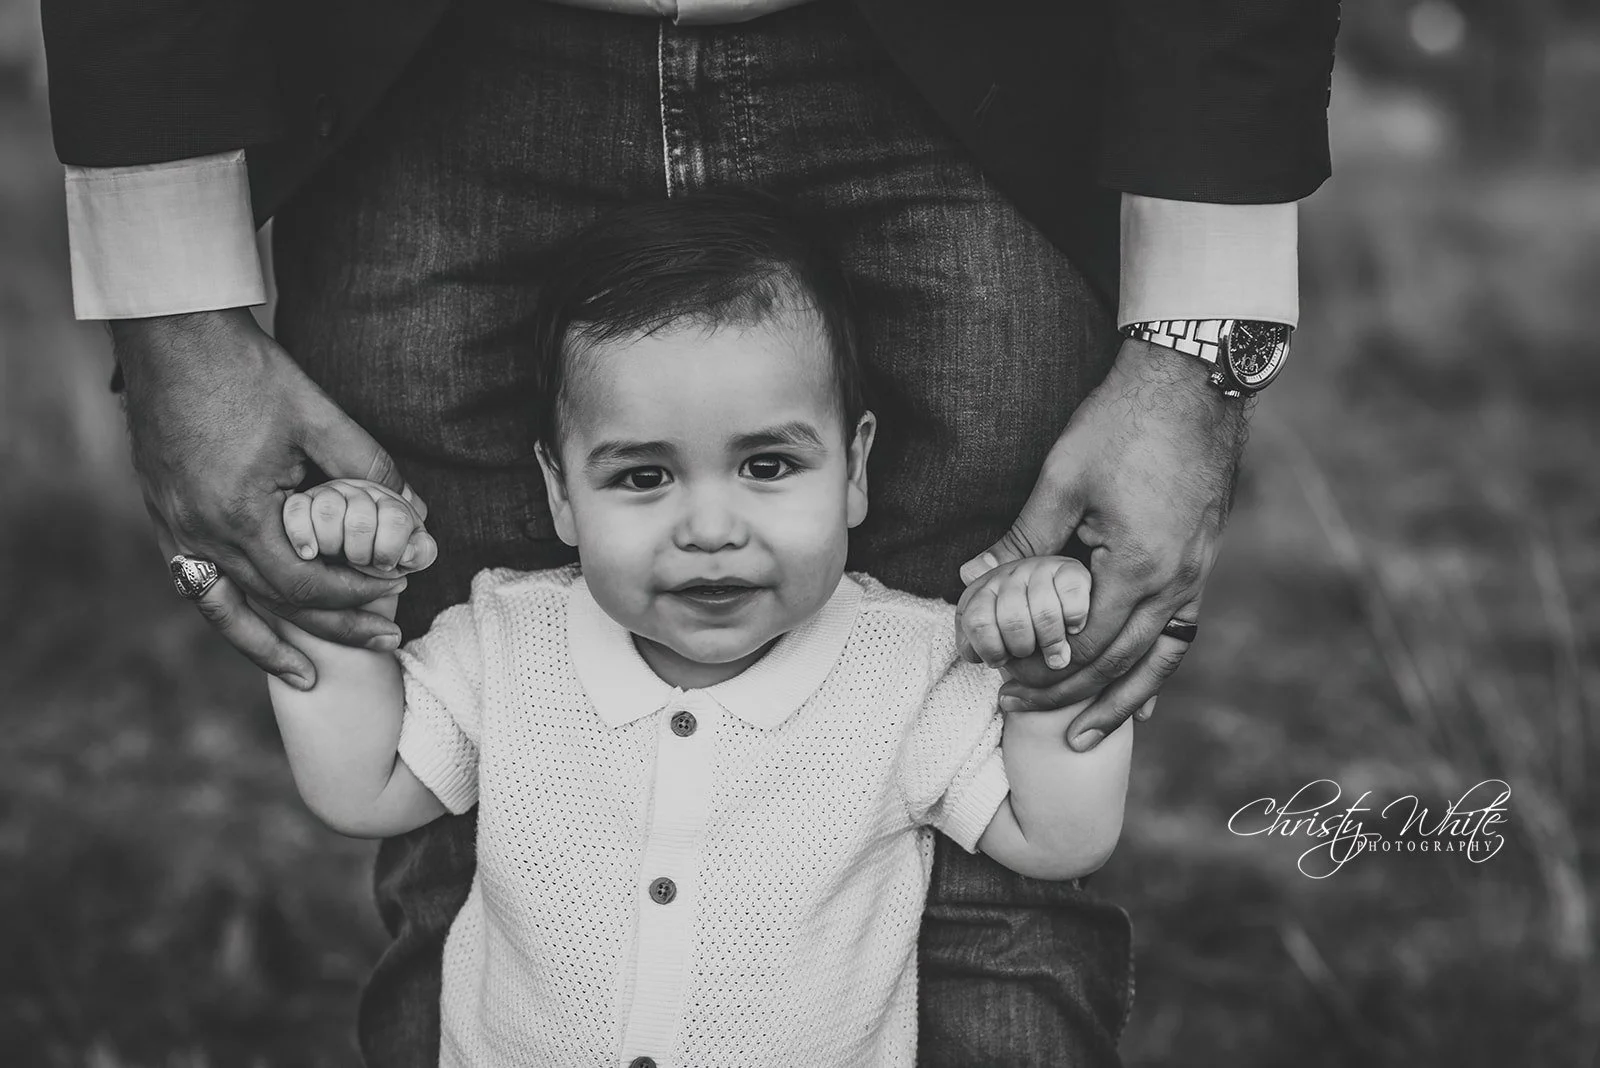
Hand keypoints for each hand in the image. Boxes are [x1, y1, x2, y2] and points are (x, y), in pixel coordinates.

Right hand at [116, 308, 430, 688]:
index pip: (308, 585)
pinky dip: (228, 609)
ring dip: (268, 643)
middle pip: (274, 606)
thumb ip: (369, 470)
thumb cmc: (247, 370)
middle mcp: (197, 533)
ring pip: (225, 607)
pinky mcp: (161, 512)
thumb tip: (414, 514)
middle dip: (333, 627)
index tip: (400, 587)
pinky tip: (253, 621)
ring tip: (304, 676)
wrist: (171, 331)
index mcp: (238, 517)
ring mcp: (171, 526)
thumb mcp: (320, 417)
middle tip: (386, 642)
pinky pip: (197, 581)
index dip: (359, 594)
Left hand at [956, 555, 1090, 672]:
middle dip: (1022, 648)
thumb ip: (975, 643)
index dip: (991, 649)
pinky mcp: (1072, 570)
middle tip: (1030, 655)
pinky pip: (1072, 601)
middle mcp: (1009, 574)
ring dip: (1052, 643)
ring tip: (1056, 655)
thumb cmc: (1016, 622)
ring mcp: (1040, 568)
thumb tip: (973, 654)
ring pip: (1044, 613)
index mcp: (982, 591)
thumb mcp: (988, 632)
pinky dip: (1075, 621)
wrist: (1056, 589)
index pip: (977, 621)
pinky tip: (1073, 628)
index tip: (1003, 659)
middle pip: (1012, 621)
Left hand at [959, 338, 1247, 748]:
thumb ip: (1021, 540)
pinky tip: (1141, 690)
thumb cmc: (1122, 423)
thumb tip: (972, 580)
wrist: (1193, 380)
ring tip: (1088, 737)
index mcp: (1137, 568)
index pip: (1080, 644)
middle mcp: (1175, 584)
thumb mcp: (1062, 480)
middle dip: (1067, 696)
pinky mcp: (1202, 561)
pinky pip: (1180, 632)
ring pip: (1159, 660)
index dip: (1037, 668)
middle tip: (1018, 712)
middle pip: (1118, 664)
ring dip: (1121, 700)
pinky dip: (1155, 666)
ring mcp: (1197, 575)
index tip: (998, 680)